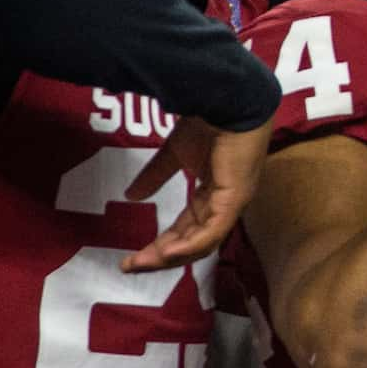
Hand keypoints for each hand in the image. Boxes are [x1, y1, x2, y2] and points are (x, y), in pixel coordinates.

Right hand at [121, 116, 271, 271]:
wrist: (228, 101)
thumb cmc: (208, 123)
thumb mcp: (174, 155)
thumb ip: (155, 176)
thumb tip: (131, 196)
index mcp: (213, 196)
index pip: (187, 229)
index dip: (161, 244)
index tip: (133, 256)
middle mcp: (224, 205)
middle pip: (192, 243)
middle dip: (161, 257)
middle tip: (131, 266)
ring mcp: (232, 203)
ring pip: (202, 243)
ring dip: (170, 256)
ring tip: (142, 263)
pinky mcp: (235, 198)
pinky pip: (213, 231)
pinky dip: (190, 245)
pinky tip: (167, 253)